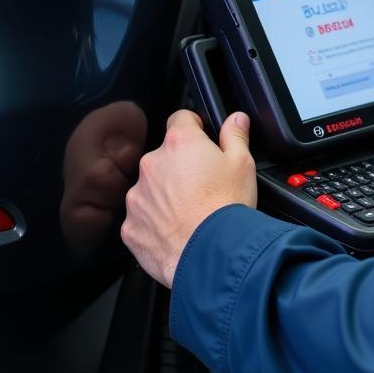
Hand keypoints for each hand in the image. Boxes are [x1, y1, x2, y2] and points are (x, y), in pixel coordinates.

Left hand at [121, 110, 256, 287]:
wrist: (209, 254)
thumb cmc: (225, 207)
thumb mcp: (243, 163)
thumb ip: (235, 135)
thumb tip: (235, 119)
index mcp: (180, 143)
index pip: (180, 118)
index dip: (194, 127)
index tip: (201, 138)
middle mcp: (152, 165)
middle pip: (165, 156)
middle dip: (180, 166)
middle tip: (203, 184)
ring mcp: (137, 197)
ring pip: (151, 188)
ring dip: (165, 194)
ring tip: (190, 211)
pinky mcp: (130, 226)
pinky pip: (142, 217)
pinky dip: (155, 222)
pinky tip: (177, 230)